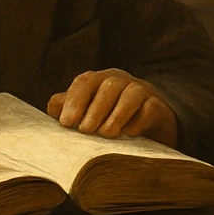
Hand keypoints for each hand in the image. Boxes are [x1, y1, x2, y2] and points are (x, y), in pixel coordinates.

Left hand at [46, 69, 178, 147]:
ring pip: (131, 93)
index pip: (85, 82)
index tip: (66, 122)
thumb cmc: (110, 117)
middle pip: (108, 85)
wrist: (149, 124)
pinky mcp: (159, 107)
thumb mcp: (87, 112)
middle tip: (86, 130)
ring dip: (117, 114)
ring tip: (107, 134)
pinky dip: (139, 120)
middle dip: (95, 108)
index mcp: (100, 80)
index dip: (74, 100)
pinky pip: (150, 108)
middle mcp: (121, 81)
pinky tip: (130, 133)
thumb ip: (69, 108)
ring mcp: (142, 92)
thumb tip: (54, 111)